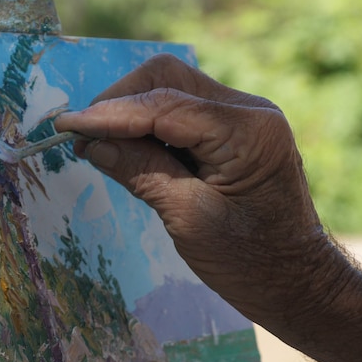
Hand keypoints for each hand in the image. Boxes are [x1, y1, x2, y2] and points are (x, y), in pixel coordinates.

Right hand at [54, 54, 346, 330]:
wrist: (296, 282)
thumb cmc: (250, 262)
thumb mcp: (187, 219)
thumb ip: (140, 172)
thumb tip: (92, 143)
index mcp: (247, 132)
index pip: (163, 105)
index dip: (108, 114)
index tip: (65, 127)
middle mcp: (249, 111)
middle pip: (166, 78)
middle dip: (117, 102)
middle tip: (80, 137)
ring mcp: (243, 117)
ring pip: (170, 88)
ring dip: (129, 112)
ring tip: (97, 145)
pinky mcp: (234, 130)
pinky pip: (180, 110)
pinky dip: (147, 125)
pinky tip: (126, 149)